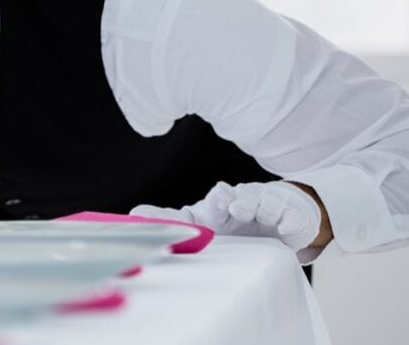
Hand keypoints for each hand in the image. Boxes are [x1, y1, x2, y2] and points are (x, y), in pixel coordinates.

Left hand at [130, 181, 322, 251]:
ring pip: (262, 203)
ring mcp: (267, 207)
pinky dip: (288, 221)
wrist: (277, 215)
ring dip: (257, 207)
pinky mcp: (291, 217)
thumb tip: (132, 214)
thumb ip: (171, 221)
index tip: (213, 197)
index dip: (213, 201)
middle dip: (232, 200)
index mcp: (216, 208)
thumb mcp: (202, 223)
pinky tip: (283, 226)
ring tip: (255, 214)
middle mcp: (241, 203)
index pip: (210, 203)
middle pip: (236, 198)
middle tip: (230, 203)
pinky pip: (291, 217)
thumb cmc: (231, 220)